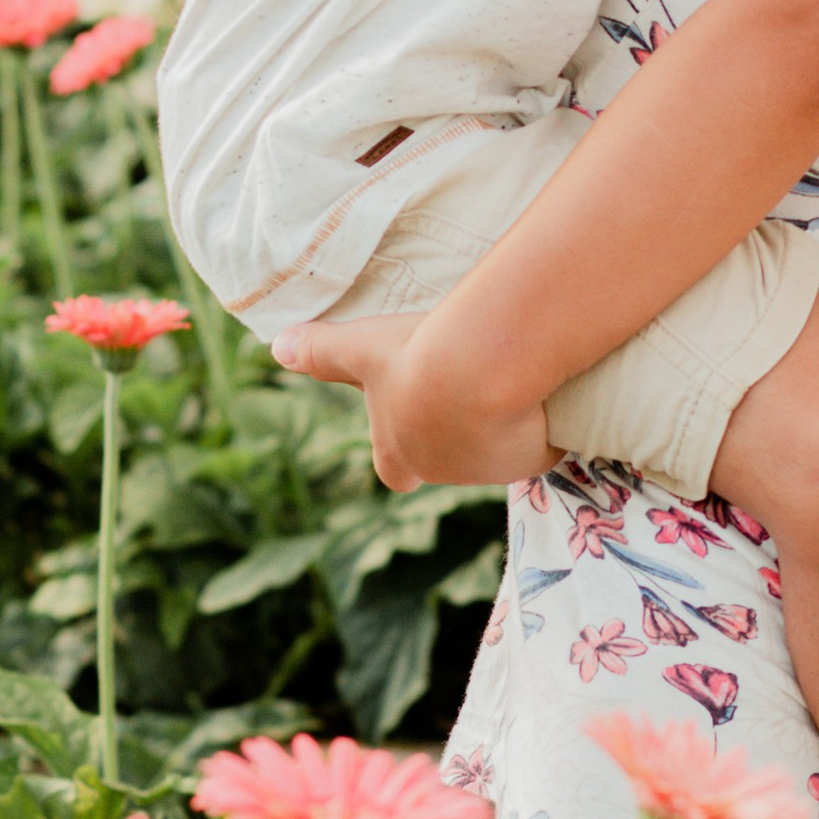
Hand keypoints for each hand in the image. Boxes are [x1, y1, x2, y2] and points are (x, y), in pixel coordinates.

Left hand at [272, 309, 556, 490]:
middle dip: (456, 432)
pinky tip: (543, 390)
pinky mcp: (531, 460)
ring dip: (501, 424)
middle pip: (446, 457)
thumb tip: (275, 348)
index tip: (411, 428)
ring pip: (494, 451)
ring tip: (508, 379)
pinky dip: (541, 421)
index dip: (398, 452)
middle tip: (469, 389)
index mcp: (396, 451)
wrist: (481, 369)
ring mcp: (488, 470)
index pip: (394, 468)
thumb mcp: (359, 349)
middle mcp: (439, 470)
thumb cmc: (412, 360)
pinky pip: (538, 441)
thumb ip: (320, 353)